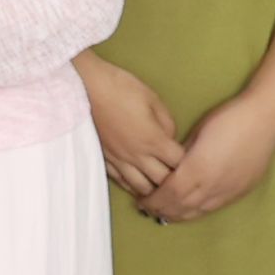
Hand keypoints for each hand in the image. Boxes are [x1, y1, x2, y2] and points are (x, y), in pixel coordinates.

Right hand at [77, 51, 184, 203]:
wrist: (86, 87)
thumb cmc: (121, 88)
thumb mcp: (152, 98)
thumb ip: (167, 122)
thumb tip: (169, 137)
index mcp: (154, 140)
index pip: (178, 163)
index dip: (186, 162)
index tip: (188, 158)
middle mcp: (138, 156)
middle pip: (162, 181)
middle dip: (172, 179)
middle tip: (177, 175)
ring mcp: (120, 160)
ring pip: (141, 187)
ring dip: (153, 188)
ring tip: (158, 185)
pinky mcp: (105, 159)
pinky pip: (121, 181)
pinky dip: (131, 185)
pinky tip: (136, 184)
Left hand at [138, 96, 274, 223]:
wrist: (265, 120)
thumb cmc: (228, 119)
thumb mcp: (197, 133)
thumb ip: (183, 154)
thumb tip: (170, 166)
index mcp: (198, 168)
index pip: (169, 194)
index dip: (154, 201)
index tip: (141, 200)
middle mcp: (213, 185)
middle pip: (181, 207)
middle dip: (162, 210)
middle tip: (148, 209)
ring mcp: (228, 191)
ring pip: (198, 212)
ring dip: (179, 215)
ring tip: (165, 213)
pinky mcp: (240, 192)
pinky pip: (214, 208)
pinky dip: (197, 212)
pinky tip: (190, 209)